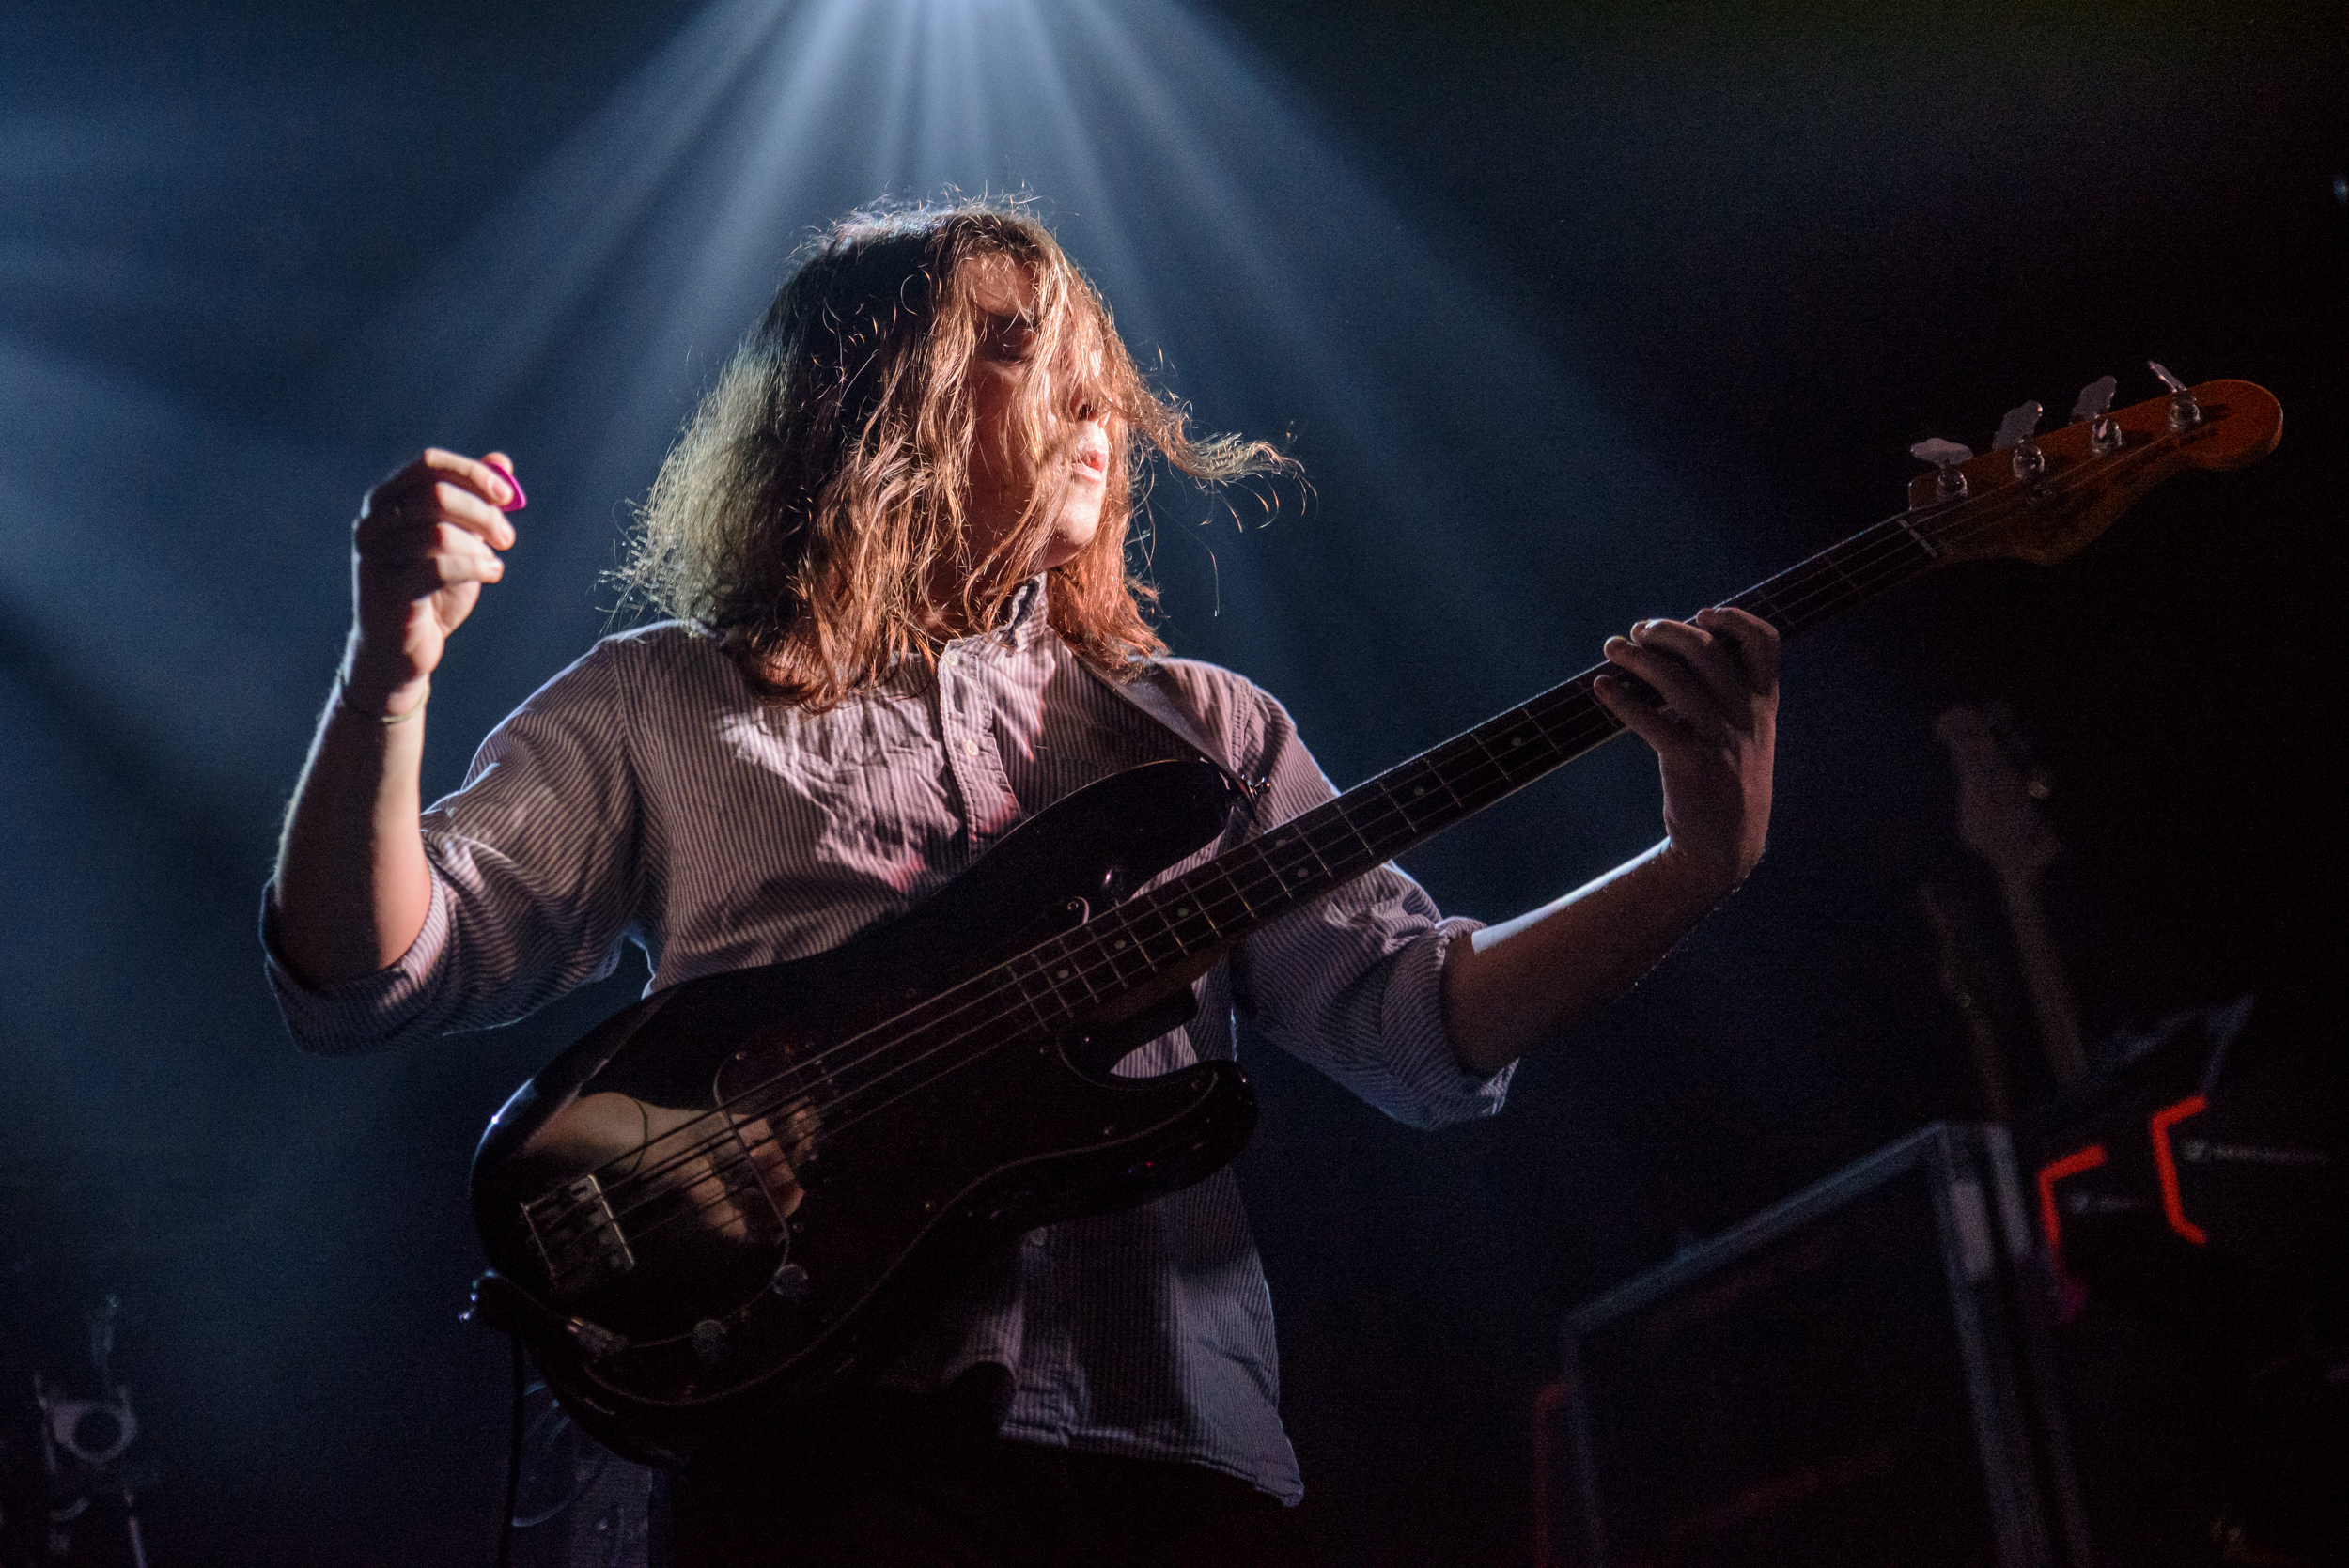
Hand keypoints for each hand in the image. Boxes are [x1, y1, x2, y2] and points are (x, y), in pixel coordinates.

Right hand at [346, 448, 520, 712]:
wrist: (401, 647)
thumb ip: (475, 501)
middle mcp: (372, 522)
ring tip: (495, 562)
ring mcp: (374, 556)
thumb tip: (502, 461)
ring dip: (478, 546)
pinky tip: (493, 573)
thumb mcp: (459, 539)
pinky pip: (437, 567)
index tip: (509, 496)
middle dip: (482, 512)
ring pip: (437, 532)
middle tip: (508, 536)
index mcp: (386, 499)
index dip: (472, 473)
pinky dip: (475, 567)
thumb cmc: (431, 589)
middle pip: (435, 493)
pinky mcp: (385, 591)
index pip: (428, 463)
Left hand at [1592, 606, 1779, 894]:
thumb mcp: (1742, 736)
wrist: (1723, 848)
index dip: (1736, 620)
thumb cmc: (1724, 782)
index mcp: (1764, 705)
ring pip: (1676, 679)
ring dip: (1637, 657)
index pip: (1766, 644)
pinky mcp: (1692, 765)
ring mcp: (1721, 740)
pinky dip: (1622, 699)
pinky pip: (1652, 721)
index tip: (1702, 613)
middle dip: (1668, 631)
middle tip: (1638, 630)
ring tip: (1612, 648)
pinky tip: (1602, 689)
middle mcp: (1747, 717)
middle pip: (1708, 650)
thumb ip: (1723, 694)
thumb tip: (1672, 647)